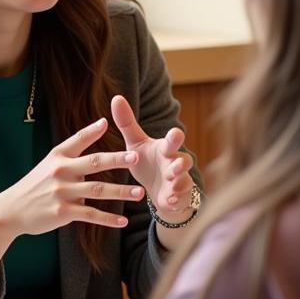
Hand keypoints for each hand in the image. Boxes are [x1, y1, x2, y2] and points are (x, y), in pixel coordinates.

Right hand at [0, 118, 141, 236]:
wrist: (11, 210)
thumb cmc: (35, 185)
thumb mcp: (49, 163)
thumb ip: (72, 151)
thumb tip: (99, 129)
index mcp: (57, 157)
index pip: (78, 140)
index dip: (92, 131)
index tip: (108, 123)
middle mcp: (60, 171)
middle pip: (94, 163)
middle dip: (117, 160)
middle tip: (136, 157)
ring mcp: (61, 192)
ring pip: (97, 190)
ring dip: (121, 192)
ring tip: (140, 193)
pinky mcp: (62, 212)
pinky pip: (90, 214)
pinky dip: (108, 219)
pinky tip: (122, 221)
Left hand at [110, 96, 194, 218]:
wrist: (157, 190)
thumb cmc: (147, 161)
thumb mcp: (136, 143)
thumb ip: (127, 123)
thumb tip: (116, 97)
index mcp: (165, 149)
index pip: (172, 141)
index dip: (174, 137)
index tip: (174, 134)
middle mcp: (175, 163)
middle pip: (183, 160)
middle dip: (181, 161)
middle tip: (176, 162)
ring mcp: (179, 181)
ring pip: (183, 180)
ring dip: (178, 180)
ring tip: (171, 180)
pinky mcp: (178, 197)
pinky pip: (180, 199)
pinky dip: (175, 199)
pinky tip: (169, 201)